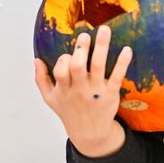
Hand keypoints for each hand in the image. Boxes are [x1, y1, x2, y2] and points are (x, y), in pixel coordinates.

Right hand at [34, 24, 131, 156]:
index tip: (67, 54)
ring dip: (101, 47)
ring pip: (97, 66)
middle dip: (80, 49)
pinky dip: (122, 63)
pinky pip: (117, 77)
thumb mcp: (50, 99)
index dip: (63, 61)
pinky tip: (127, 49)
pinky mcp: (111, 94)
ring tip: (105, 29)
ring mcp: (96, 91)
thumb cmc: (69, 111)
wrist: (90, 133)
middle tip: (85, 34)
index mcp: (64, 89)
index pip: (61, 71)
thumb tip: (36, 59)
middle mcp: (79, 89)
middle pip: (77, 66)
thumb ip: (41, 79)